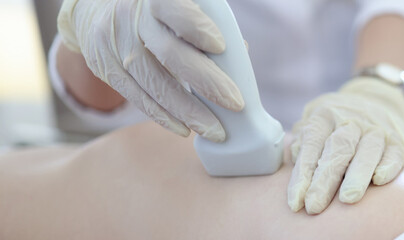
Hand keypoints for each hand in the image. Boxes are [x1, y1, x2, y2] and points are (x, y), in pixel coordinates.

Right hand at [57, 0, 243, 141]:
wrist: (94, 10)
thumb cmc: (155, 12)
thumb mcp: (175, 6)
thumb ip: (204, 25)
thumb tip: (241, 52)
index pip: (174, 10)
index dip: (196, 28)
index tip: (221, 47)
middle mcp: (131, 18)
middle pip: (169, 53)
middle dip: (207, 82)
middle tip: (235, 103)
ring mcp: (114, 43)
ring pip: (153, 82)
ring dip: (188, 111)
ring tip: (216, 130)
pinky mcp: (104, 67)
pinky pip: (136, 97)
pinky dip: (163, 116)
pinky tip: (185, 129)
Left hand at [287, 77, 403, 213]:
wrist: (375, 99)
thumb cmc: (336, 122)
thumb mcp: (314, 122)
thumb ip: (302, 142)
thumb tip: (295, 163)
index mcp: (325, 116)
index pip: (312, 145)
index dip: (302, 174)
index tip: (296, 202)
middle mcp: (351, 121)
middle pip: (338, 149)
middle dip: (325, 180)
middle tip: (314, 207)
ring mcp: (376, 130)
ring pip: (367, 151)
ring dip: (357, 176)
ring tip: (347, 199)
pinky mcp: (397, 141)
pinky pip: (393, 153)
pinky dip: (388, 166)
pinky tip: (379, 180)